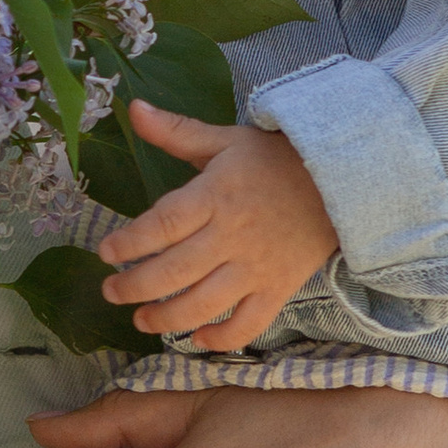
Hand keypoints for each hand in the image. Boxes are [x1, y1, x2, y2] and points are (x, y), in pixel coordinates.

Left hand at [98, 107, 339, 348]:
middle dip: (135, 286)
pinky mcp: (279, 288)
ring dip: (167, 318)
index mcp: (215, 196)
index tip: (106, 252)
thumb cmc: (275, 160)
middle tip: (111, 291)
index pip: (163, 224)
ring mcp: (257, 266)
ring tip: (141, 320)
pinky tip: (198, 338)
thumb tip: (134, 109)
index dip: (130, 242)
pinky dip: (222, 338)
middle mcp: (232, 235)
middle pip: (175, 271)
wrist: (340, 179)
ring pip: (205, 304)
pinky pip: (249, 324)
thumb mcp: (225, 140)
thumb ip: (176, 131)